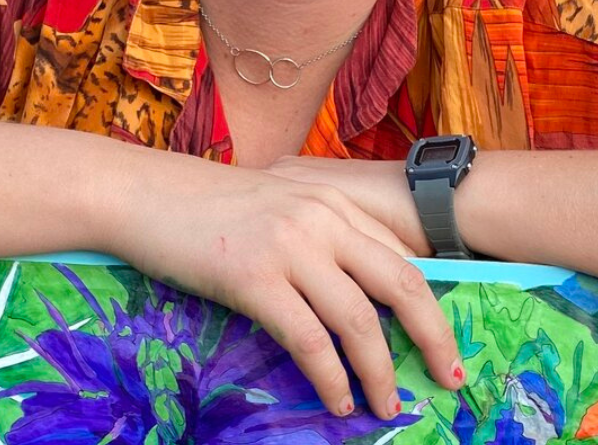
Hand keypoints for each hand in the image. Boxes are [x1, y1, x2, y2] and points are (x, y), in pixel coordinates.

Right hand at [104, 152, 462, 421]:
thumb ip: (320, 235)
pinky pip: (308, 338)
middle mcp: (322, 218)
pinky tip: (338, 402)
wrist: (149, 192)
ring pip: (358, 319)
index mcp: (333, 201)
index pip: (400, 257)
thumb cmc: (210, 204)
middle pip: (401, 283)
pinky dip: (331, 377)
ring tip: (388, 406)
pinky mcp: (254, 277)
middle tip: (449, 378)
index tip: (443, 341)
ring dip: (381, 372)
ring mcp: (290, 246)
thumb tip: (356, 295)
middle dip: (432, 335)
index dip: (429, 304)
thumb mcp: (281, 206)